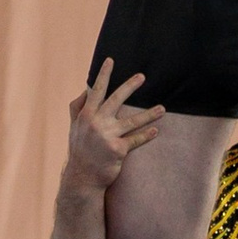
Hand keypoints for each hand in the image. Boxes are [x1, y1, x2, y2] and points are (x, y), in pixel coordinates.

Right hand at [65, 62, 163, 191]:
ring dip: (149, 114)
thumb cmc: (80, 150)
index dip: (103, 75)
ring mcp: (107, 136)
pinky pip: (135, 140)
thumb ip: (77, 108)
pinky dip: (146, 135)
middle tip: (142, 76)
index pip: (96, 91)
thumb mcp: (74, 127)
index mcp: (86, 115)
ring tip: (163, 109)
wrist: (82, 178)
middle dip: (130, 86)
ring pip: (132, 121)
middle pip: (116, 99)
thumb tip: (85, 90)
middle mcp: (96, 123)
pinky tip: (156, 130)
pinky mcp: (117, 150)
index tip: (110, 60)